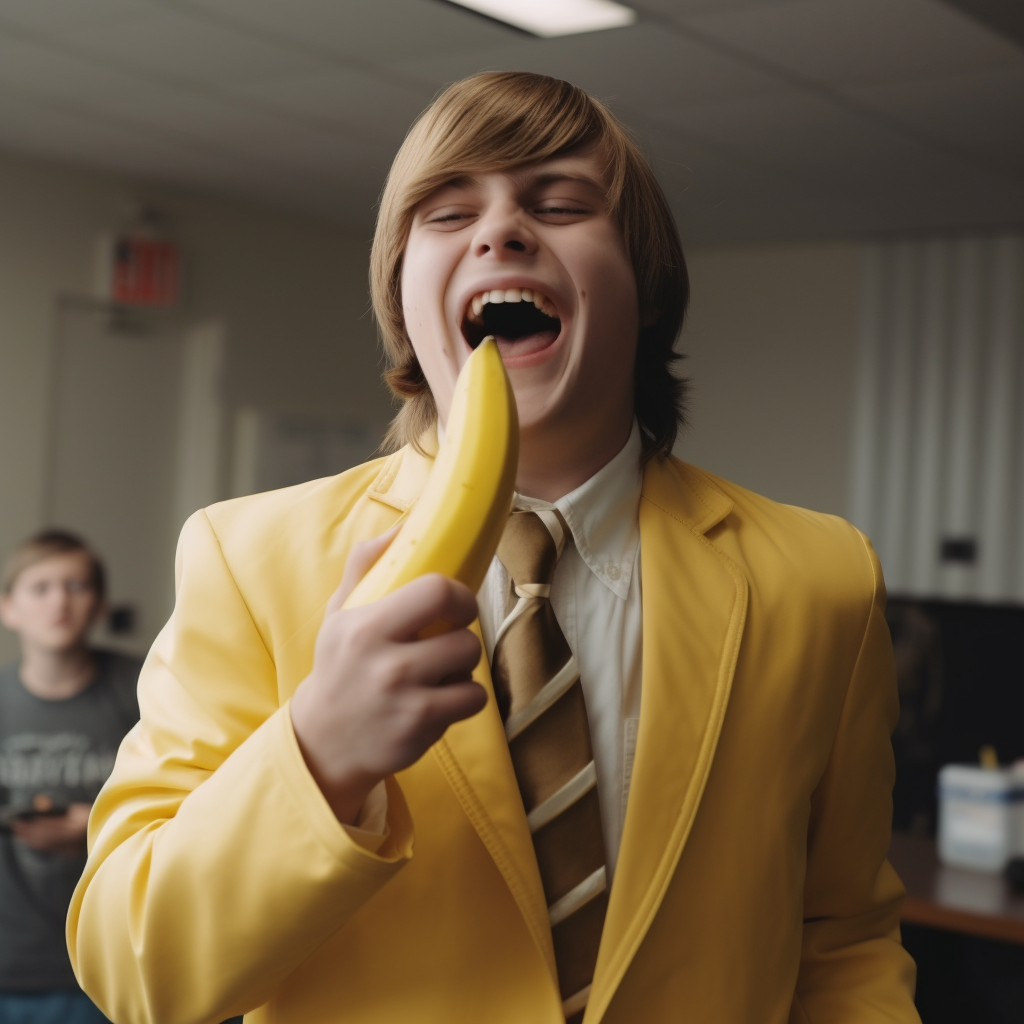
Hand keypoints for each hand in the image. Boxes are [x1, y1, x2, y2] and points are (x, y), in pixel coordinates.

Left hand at [11, 802, 90, 854]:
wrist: (110, 829)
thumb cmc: (94, 815)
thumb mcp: (78, 809)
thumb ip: (58, 810)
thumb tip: (38, 803)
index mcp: (80, 826)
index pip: (50, 827)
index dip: (34, 824)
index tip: (21, 820)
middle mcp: (77, 840)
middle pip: (46, 837)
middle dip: (29, 832)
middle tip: (15, 826)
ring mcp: (75, 849)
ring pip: (47, 845)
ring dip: (31, 839)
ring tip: (20, 833)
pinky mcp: (72, 853)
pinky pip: (51, 848)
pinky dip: (39, 844)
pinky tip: (30, 840)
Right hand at [290, 529, 486, 824]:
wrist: (324, 741)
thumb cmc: (340, 667)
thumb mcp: (339, 614)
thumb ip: (365, 566)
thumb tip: (403, 526)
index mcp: (365, 626)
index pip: (436, 591)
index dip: (459, 595)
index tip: (455, 603)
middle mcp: (386, 663)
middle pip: (466, 634)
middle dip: (463, 635)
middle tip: (445, 639)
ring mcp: (406, 699)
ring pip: (472, 666)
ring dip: (463, 668)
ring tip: (439, 670)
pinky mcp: (422, 728)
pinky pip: (473, 699)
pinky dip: (465, 698)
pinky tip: (439, 698)